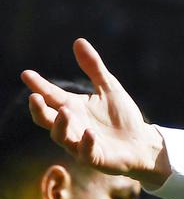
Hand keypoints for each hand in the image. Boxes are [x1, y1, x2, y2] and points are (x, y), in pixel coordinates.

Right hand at [21, 38, 169, 187]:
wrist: (142, 142)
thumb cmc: (122, 116)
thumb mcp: (109, 87)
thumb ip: (93, 67)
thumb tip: (78, 41)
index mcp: (72, 107)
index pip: (50, 95)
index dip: (38, 85)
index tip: (26, 74)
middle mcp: (72, 125)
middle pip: (46, 119)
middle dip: (38, 110)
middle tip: (34, 97)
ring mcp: (80, 143)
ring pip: (61, 137)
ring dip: (61, 125)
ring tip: (64, 110)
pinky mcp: (95, 157)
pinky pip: (86, 152)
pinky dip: (86, 143)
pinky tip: (89, 132)